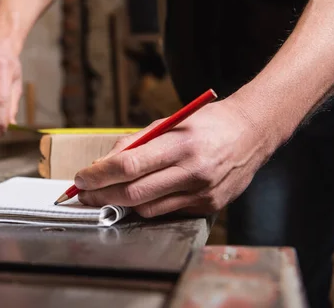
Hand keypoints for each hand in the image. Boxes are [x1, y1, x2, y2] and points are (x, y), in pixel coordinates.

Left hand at [75, 99, 274, 216]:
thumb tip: (103, 162)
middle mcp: (193, 171)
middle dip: (101, 195)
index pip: (128, 165)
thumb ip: (135, 142)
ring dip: (120, 204)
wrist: (253, 132)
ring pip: (147, 208)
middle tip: (84, 194)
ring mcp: (202, 192)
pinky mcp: (209, 206)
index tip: (81, 178)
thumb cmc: (207, 123)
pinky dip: (147, 205)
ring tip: (105, 195)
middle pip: (133, 193)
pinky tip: (138, 196)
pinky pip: (167, 212)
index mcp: (180, 144)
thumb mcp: (169, 121)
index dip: (99, 175)